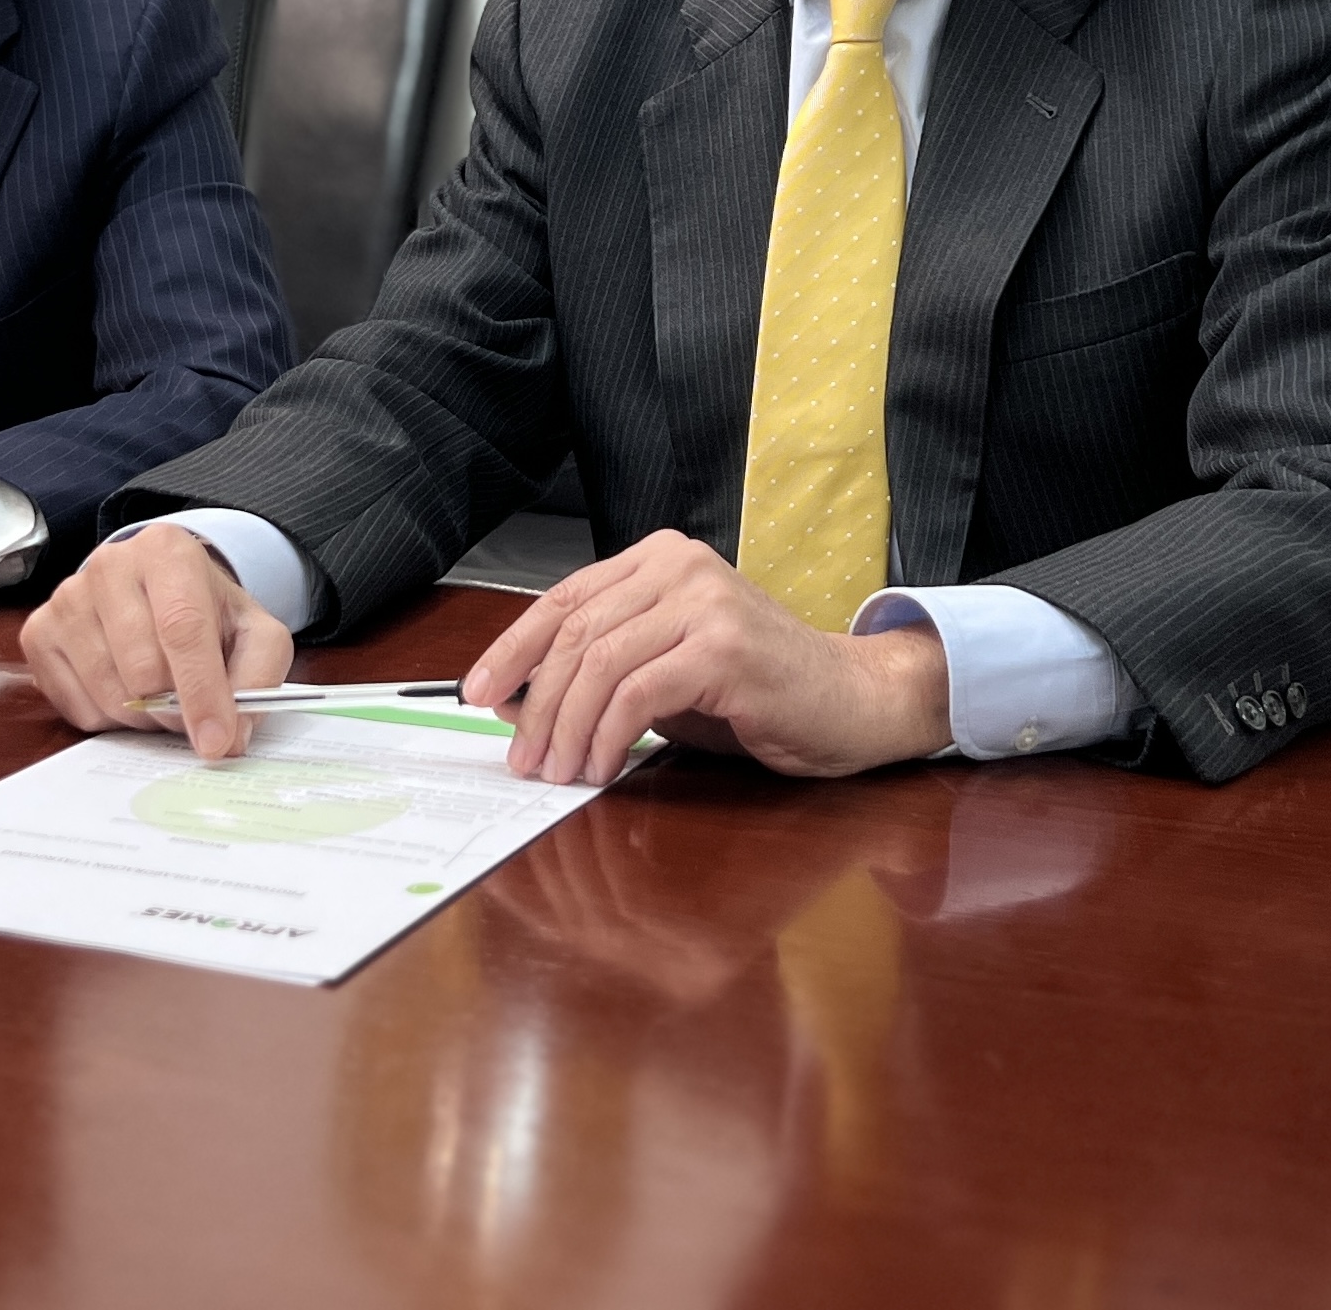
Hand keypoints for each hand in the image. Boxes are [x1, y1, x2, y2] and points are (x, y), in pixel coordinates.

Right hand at [20, 523, 292, 760]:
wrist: (158, 591)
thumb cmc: (207, 613)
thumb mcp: (254, 633)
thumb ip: (258, 678)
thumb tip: (231, 737)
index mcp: (167, 551)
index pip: (182, 628)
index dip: (201, 691)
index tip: (216, 742)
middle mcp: (109, 565)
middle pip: (142, 666)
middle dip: (172, 708)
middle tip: (188, 710)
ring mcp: (67, 597)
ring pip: (107, 690)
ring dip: (141, 715)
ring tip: (158, 695)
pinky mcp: (39, 632)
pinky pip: (75, 705)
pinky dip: (106, 718)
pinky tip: (123, 690)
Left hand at [458, 531, 949, 783]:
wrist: (854, 701)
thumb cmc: (757, 692)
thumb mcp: (663, 674)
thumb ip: (597, 674)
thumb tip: (513, 700)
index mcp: (657, 559)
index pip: (562, 599)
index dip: (512, 649)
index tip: (476, 694)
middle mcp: (677, 567)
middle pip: (574, 632)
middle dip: (534, 701)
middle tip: (520, 756)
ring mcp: (704, 602)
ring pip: (599, 663)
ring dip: (567, 727)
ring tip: (556, 772)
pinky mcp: (725, 648)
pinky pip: (638, 693)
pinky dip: (608, 735)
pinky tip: (601, 767)